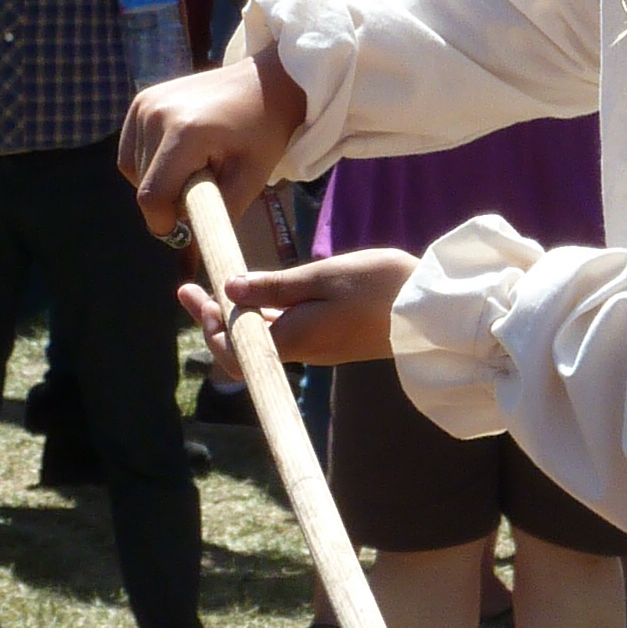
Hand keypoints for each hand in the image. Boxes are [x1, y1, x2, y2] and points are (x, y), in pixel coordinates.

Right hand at [118, 49, 307, 232]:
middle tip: (203, 190)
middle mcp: (155, 114)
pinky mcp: (140, 101)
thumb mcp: (251, 178)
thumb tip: (190, 244)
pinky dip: (150, 163)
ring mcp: (144, 104)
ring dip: (157, 181)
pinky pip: (132, 150)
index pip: (152, 196)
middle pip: (142, 186)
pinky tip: (180, 156)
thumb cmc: (264, 132)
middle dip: (168, 201)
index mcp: (185, 132)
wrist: (264, 83)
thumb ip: (220, 212)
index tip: (184, 231)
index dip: (164, 224)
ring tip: (194, 168)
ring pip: (133, 170)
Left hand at [182, 250, 416, 370]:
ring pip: (264, 340)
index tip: (194, 293)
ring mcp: (321, 347)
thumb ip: (275, 284)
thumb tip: (229, 290)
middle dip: (213, 321)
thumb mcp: (323, 276)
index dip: (209, 326)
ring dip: (237, 317)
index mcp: (295, 339)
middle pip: (245, 348)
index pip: (236, 350)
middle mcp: (304, 351)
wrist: (435, 311)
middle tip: (190, 289)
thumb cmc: (382, 286)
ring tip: (217, 288)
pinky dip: (264, 316)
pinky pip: (288, 333)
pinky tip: (260, 295)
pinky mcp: (335, 339)